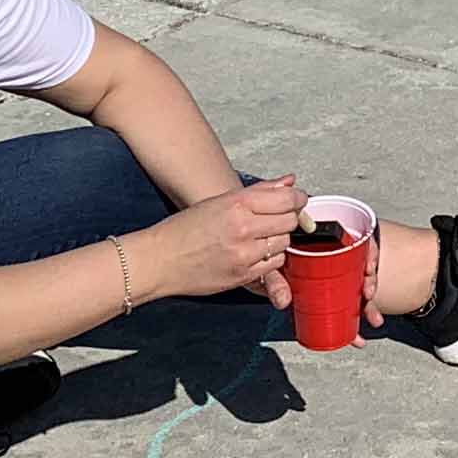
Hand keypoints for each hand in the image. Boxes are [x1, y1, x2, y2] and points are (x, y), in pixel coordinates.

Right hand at [139, 176, 310, 301]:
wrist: (159, 260)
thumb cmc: (185, 229)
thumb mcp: (221, 201)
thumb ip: (260, 191)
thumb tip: (290, 181)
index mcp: (237, 203)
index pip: (287, 198)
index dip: (297, 199)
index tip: (297, 201)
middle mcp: (243, 227)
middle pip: (290, 221)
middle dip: (287, 220)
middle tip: (275, 220)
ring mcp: (244, 253)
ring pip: (284, 244)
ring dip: (277, 241)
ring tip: (258, 238)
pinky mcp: (243, 275)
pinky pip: (273, 266)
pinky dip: (268, 260)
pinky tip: (252, 254)